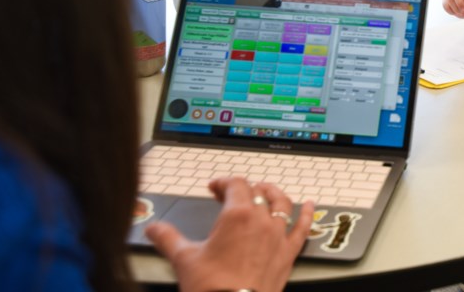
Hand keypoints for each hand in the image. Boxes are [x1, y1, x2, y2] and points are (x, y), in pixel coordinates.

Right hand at [145, 177, 314, 291]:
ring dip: (274, 193)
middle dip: (242, 189)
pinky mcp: (288, 253)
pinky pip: (303, 228)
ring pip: (283, 204)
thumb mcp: (184, 259)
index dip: (223, 182)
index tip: (214, 188)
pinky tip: (310, 206)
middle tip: (229, 195)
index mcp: (237, 215)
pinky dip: (308, 214)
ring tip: (266, 190)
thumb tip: (153, 229)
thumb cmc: (210, 288)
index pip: (235, 184)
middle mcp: (262, 220)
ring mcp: (278, 236)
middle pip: (256, 192)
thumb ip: (167, 238)